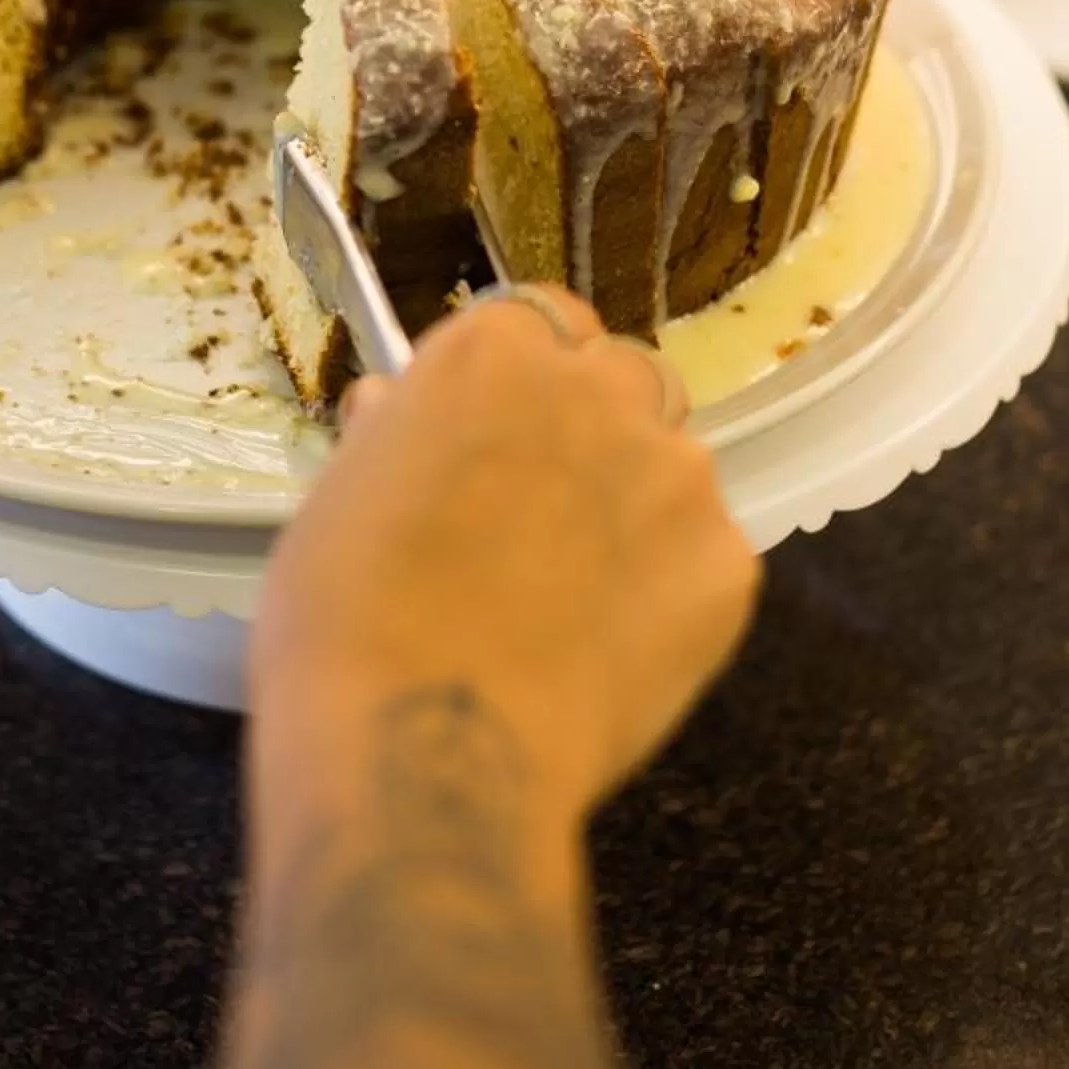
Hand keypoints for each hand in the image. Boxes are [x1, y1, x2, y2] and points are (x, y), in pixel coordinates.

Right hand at [254, 290, 759, 821]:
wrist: (431, 748)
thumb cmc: (345, 619)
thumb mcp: (339, 500)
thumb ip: (395, 437)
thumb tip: (398, 412)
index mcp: (496, 352)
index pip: (538, 320)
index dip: (521, 376)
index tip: (497, 429)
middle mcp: (600, 388)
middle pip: (621, 377)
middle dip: (593, 425)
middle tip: (545, 511)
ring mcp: (678, 475)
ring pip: (674, 464)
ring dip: (638, 504)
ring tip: (579, 597)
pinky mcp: (729, 566)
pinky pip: (706, 558)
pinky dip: (671, 592)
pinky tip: (612, 651)